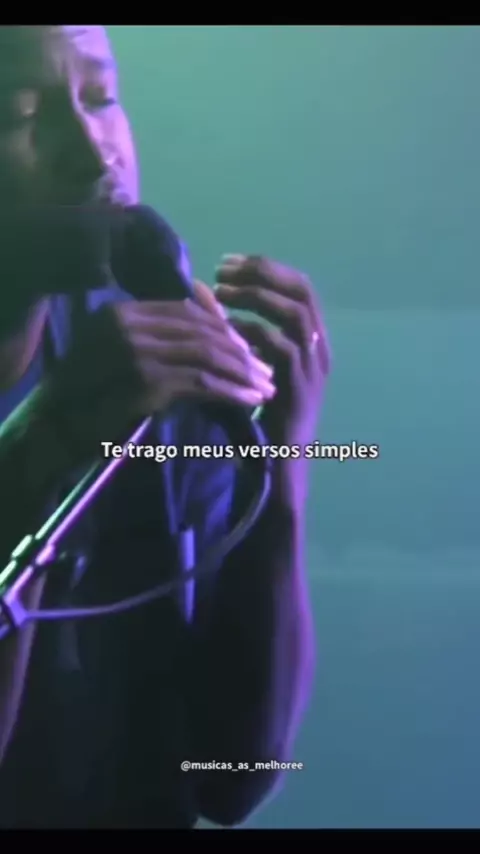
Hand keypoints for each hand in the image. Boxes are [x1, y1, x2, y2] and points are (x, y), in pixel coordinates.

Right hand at [45, 297, 275, 459]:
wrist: (60, 429)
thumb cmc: (94, 397)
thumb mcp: (131, 360)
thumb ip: (164, 344)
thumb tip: (216, 336)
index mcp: (125, 312)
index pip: (188, 313)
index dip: (224, 330)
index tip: (251, 350)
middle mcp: (129, 323)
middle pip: (202, 331)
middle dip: (241, 351)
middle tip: (268, 370)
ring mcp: (137, 350)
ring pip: (206, 355)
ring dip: (242, 372)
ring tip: (266, 388)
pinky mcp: (145, 381)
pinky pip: (201, 382)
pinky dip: (230, 391)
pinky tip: (249, 401)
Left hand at [213, 255, 330, 449]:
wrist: (282, 459)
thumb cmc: (263, 411)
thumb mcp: (250, 362)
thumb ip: (234, 329)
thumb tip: (201, 290)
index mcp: (313, 338)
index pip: (299, 287)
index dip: (265, 268)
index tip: (229, 262)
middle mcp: (319, 347)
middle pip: (301, 292)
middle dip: (261, 274)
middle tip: (222, 270)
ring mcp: (313, 366)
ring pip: (295, 315)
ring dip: (256, 298)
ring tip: (220, 293)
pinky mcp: (300, 386)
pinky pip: (281, 348)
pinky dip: (253, 333)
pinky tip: (226, 328)